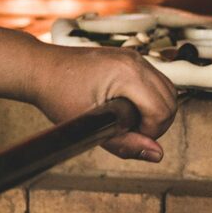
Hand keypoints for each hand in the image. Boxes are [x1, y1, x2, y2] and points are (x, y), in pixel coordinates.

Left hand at [31, 44, 177, 161]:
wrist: (41, 69)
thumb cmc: (58, 94)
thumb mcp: (91, 127)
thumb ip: (126, 143)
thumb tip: (157, 155)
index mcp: (128, 74)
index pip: (163, 110)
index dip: (150, 133)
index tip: (127, 137)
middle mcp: (136, 61)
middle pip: (171, 100)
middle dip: (156, 123)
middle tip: (128, 133)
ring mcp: (135, 57)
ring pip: (168, 90)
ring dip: (156, 111)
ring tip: (128, 122)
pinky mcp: (130, 59)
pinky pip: (155, 81)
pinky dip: (150, 99)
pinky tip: (127, 109)